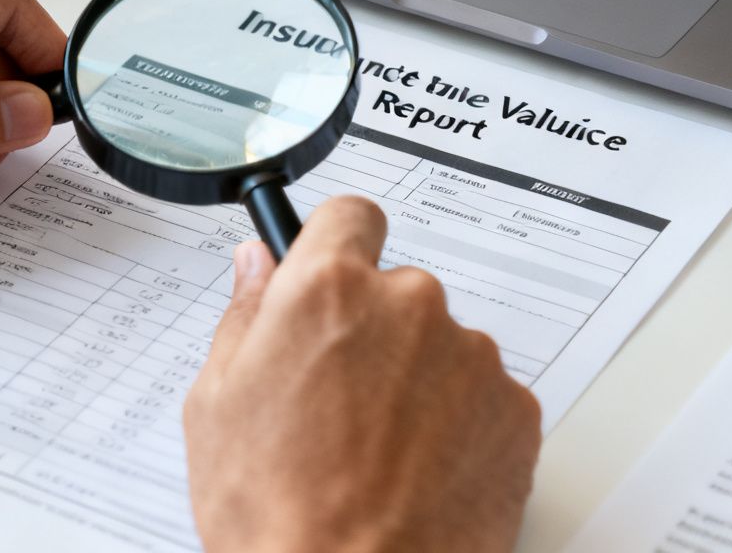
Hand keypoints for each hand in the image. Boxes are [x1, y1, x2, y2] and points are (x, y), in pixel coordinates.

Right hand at [184, 197, 541, 552]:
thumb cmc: (279, 515)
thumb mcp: (216, 406)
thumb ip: (245, 315)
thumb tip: (258, 267)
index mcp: (329, 290)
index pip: (351, 216)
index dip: (336, 247)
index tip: (330, 272)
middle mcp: (410, 307)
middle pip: (396, 291)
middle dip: (372, 332)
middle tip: (336, 401)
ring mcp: (471, 358)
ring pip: (441, 347)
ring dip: (417, 381)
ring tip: (375, 453)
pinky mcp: (515, 411)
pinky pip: (483, 397)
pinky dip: (459, 425)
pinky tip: (416, 472)